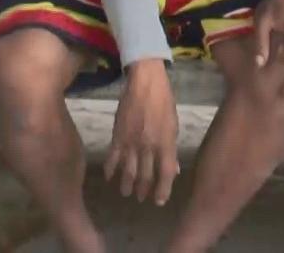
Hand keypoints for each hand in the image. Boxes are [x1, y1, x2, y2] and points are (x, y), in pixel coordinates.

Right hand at [106, 60, 178, 205]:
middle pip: (145, 176)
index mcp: (166, 144)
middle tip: (141, 198)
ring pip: (128, 171)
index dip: (163, 190)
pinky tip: (109, 177)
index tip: (159, 201)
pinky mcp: (117, 135)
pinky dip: (110, 169)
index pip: (166, 174)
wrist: (144, 83)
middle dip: (143, 190)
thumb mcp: (173, 126)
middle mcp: (148, 147)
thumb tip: (174, 170)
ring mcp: (131, 142)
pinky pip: (112, 157)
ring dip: (127, 185)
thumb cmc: (164, 101)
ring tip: (126, 193)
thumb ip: (172, 150)